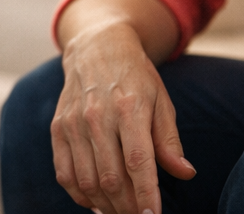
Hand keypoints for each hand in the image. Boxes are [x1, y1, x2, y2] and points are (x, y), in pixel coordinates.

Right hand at [52, 19, 194, 213]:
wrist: (96, 47)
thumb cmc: (135, 77)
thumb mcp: (161, 100)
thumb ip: (170, 140)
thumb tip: (185, 173)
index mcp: (129, 108)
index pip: (138, 162)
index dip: (146, 195)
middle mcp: (97, 116)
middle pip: (111, 178)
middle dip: (127, 208)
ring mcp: (73, 123)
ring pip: (86, 180)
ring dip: (105, 206)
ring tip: (121, 213)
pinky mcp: (58, 128)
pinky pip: (64, 173)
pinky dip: (79, 195)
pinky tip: (96, 202)